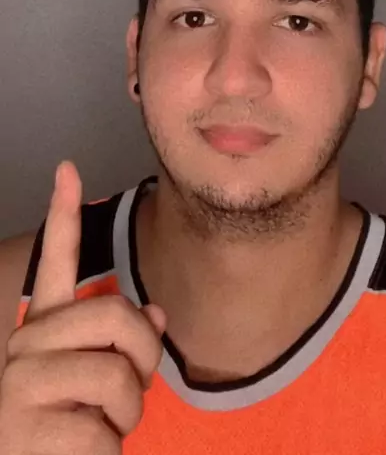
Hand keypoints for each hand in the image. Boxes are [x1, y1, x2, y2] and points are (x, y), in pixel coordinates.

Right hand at [0, 161, 165, 453]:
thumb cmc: (72, 429)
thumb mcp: (104, 384)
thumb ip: (125, 344)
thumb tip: (155, 314)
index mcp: (46, 330)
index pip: (56, 262)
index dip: (62, 213)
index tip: (67, 168)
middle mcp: (26, 346)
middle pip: (117, 316)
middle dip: (143, 359)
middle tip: (126, 394)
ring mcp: (20, 385)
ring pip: (117, 374)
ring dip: (128, 412)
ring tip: (100, 425)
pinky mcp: (25, 429)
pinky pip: (104, 427)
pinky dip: (108, 449)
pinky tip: (81, 453)